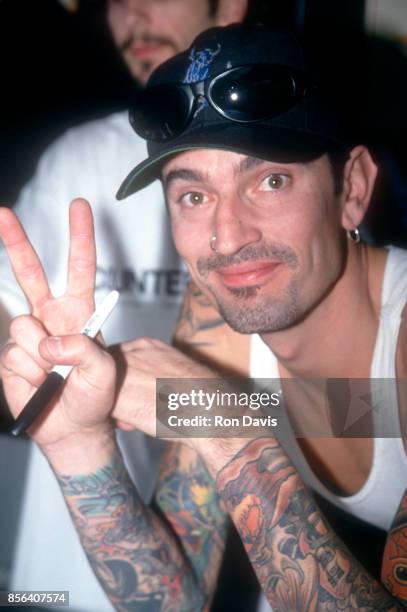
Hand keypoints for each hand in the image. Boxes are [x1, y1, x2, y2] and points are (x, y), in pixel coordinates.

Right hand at [0, 199, 115, 449]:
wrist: (71, 427)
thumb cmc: (93, 397)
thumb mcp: (103, 372)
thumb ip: (83, 349)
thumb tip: (47, 341)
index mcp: (79, 311)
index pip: (81, 267)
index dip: (81, 237)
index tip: (80, 206)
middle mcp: (50, 316)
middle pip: (30, 272)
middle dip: (16, 241)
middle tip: (3, 212)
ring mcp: (28, 334)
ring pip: (22, 325)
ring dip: (40, 353)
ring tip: (55, 374)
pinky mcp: (11, 355)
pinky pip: (15, 354)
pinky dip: (30, 373)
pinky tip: (40, 383)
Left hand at [110, 339, 250, 470]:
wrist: (206, 409)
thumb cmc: (199, 395)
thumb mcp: (175, 367)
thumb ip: (154, 368)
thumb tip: (145, 382)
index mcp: (146, 345)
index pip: (119, 356)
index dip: (123, 377)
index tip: (132, 389)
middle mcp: (130, 355)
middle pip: (107, 371)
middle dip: (116, 389)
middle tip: (133, 405)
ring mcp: (122, 375)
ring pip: (104, 390)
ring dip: (116, 403)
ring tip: (137, 416)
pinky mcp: (118, 398)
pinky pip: (106, 408)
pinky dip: (117, 418)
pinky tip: (135, 424)